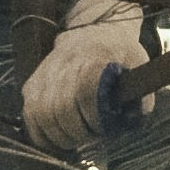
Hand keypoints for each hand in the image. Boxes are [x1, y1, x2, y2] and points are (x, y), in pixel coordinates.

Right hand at [20, 0, 154, 153]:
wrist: (90, 31)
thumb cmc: (117, 52)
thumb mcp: (138, 63)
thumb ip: (140, 92)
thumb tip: (137, 115)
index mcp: (92, 59)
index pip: (85, 94)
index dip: (94, 118)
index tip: (104, 127)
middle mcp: (63, 67)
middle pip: (60, 110)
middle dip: (77, 133)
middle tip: (90, 136)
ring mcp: (43, 77)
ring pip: (41, 117)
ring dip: (59, 137)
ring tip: (75, 138)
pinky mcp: (31, 86)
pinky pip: (29, 118)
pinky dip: (41, 135)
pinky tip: (57, 138)